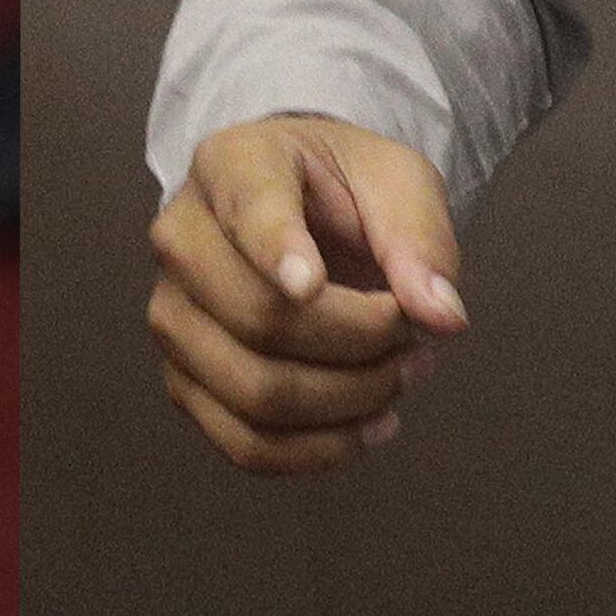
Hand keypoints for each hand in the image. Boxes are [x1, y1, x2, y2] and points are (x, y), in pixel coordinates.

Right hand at [148, 115, 468, 473]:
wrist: (305, 213)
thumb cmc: (346, 190)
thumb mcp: (399, 182)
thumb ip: (421, 239)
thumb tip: (442, 316)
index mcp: (232, 165)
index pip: (248, 212)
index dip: (277, 252)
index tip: (313, 285)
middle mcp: (181, 239)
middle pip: (258, 318)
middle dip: (357, 343)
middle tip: (413, 336)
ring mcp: (173, 316)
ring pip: (253, 392)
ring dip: (347, 402)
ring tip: (402, 376)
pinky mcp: (185, 380)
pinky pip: (245, 443)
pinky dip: (319, 450)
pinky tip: (371, 426)